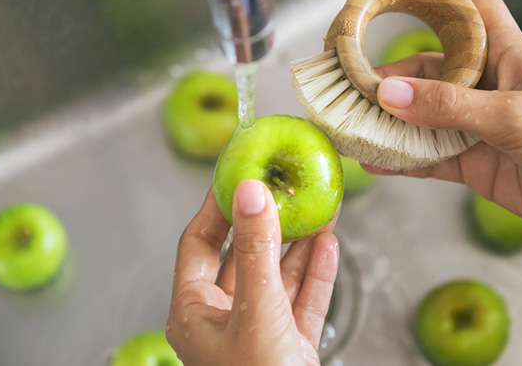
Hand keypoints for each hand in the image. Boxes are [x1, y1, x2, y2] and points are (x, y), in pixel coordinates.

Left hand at [166, 180, 339, 365]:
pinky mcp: (289, 344)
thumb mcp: (256, 310)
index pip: (199, 245)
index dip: (217, 208)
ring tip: (317, 212)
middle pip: (243, 257)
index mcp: (194, 314)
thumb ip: (255, 251)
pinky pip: (302, 301)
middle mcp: (224, 320)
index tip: (236, 177)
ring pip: (277, 278)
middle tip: (281, 191)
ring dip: (299, 247)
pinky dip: (315, 275)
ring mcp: (258, 332)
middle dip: (268, 225)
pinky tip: (327, 247)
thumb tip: (250, 194)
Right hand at [367, 0, 521, 239]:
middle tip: (351, 85)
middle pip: (425, 68)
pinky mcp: (470, 160)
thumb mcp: (513, 115)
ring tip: (353, 124)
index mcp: (504, 53)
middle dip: (387, 75)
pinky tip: (374, 160)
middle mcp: (483, 84)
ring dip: (386, 121)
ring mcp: (473, 124)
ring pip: (418, 115)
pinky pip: (425, 156)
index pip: (469, 1)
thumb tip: (390, 96)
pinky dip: (399, 159)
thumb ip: (449, 106)